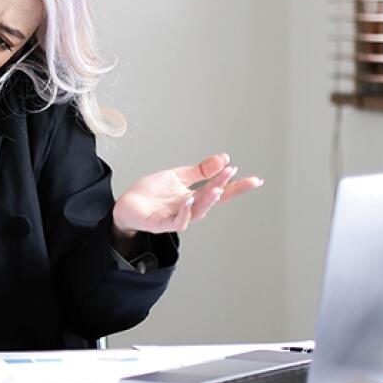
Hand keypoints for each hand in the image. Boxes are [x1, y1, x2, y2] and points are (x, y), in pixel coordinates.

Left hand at [112, 153, 263, 239]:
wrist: (126, 205)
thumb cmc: (151, 194)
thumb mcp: (178, 176)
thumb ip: (200, 170)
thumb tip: (224, 158)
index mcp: (195, 196)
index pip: (221, 191)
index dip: (238, 186)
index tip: (256, 180)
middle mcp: (189, 208)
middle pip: (213, 201)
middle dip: (226, 188)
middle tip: (234, 174)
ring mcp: (176, 217)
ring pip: (198, 212)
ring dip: (208, 200)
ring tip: (217, 188)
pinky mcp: (160, 224)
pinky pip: (176, 222)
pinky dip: (184, 213)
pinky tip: (189, 200)